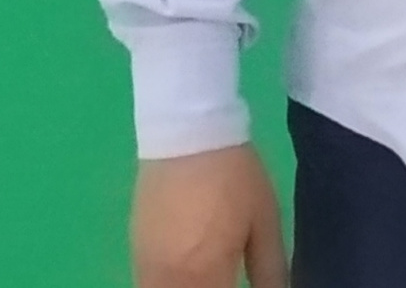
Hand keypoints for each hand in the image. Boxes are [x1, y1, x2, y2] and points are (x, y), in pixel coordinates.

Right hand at [131, 143, 287, 287]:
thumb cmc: (234, 176)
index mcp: (207, 273)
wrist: (187, 133)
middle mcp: (170, 278)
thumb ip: (270, 271)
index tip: (241, 286)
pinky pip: (148, 284)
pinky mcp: (135, 249)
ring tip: (211, 276)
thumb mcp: (265, 222)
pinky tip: (188, 275)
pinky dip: (168, 285)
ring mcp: (146, 265)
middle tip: (226, 279)